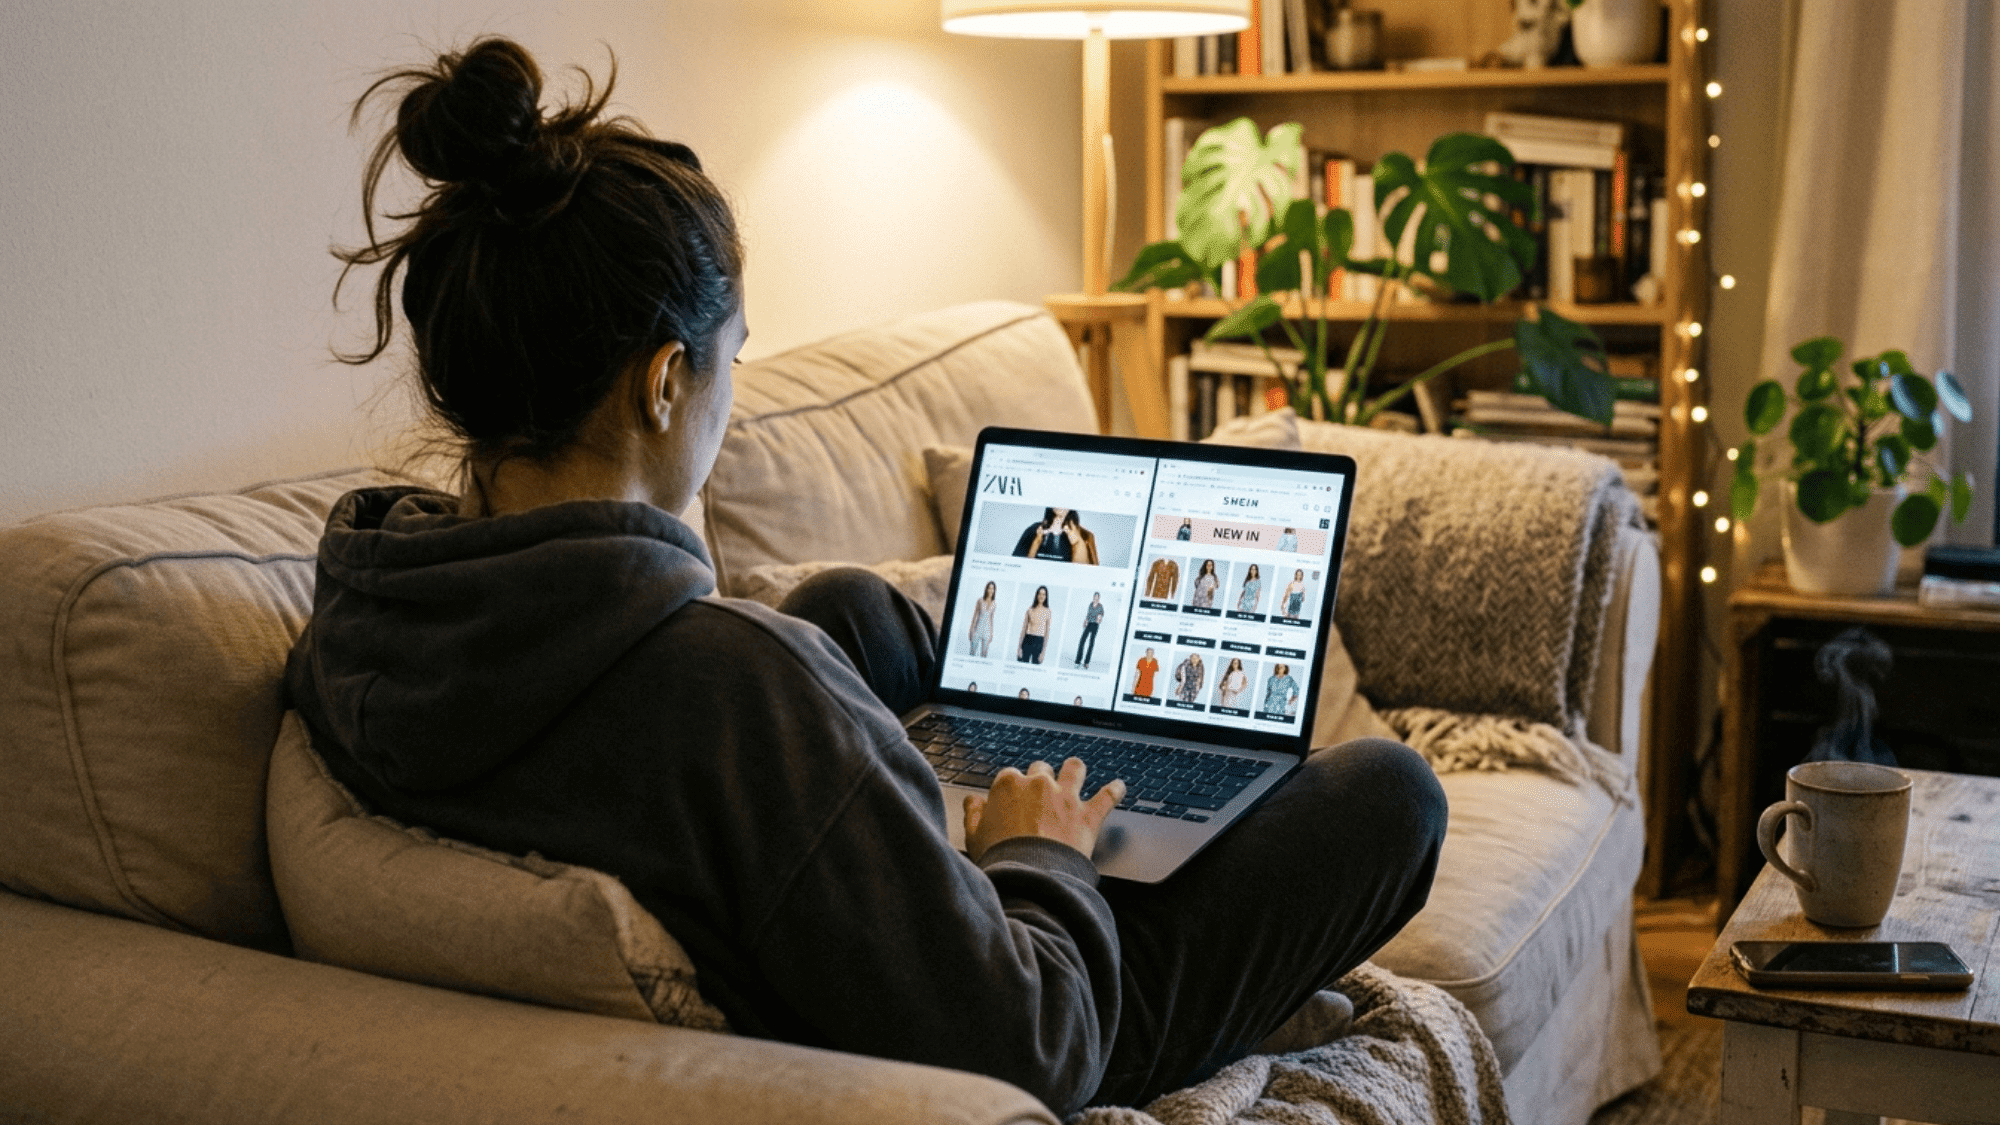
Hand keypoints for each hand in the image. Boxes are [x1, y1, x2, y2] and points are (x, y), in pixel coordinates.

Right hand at [964, 757, 1124, 863]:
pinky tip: (1119, 787)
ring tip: (1076, 771)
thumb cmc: (1000, 859)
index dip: (1012, 787)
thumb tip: (973, 801)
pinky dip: (1115, 790)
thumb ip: (973, 814)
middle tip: (1041, 791)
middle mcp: (1039, 784)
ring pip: (1074, 769)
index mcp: (1008, 785)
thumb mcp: (973, 837)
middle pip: (1041, 769)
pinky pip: (1107, 796)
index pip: (1010, 775)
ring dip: (1075, 770)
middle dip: (1041, 778)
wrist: (1029, 878)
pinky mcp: (1088, 815)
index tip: (1013, 798)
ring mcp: (1065, 797)